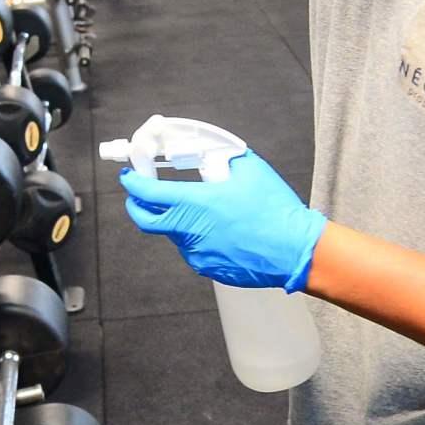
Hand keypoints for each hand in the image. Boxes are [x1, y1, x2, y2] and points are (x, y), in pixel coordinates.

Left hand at [118, 151, 327, 291]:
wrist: (296, 250)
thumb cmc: (274, 209)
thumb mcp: (248, 169)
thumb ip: (222, 159)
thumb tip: (211, 155)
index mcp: (194, 204)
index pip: (146, 194)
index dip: (132, 183)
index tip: (128, 176)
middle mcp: (189, 232)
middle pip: (146, 220)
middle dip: (137, 205)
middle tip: (140, 194)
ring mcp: (197, 254)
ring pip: (175, 234)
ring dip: (179, 221)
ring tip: (208, 210)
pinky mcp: (209, 269)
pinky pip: (194, 250)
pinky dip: (199, 237)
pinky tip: (223, 230)